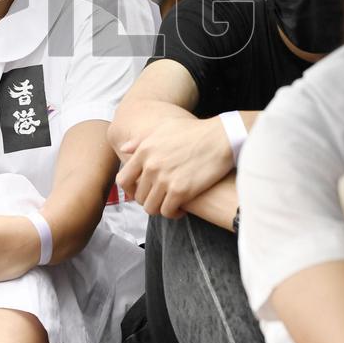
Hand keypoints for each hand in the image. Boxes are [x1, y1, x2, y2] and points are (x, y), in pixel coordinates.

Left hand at [116, 115, 232, 217]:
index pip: (123, 179)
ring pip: (151, 208)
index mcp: (144, 151)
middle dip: (148, 200)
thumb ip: (140, 141)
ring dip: (160, 209)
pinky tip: (182, 208)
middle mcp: (151, 166)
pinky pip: (167, 211)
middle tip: (161, 199)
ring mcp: (164, 179)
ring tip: (170, 205)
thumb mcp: (163, 129)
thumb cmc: (193, 131)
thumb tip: (124, 149)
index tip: (140, 193)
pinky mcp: (181, 191)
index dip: (130, 190)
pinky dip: (173, 213)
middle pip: (138, 197)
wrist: (219, 137)